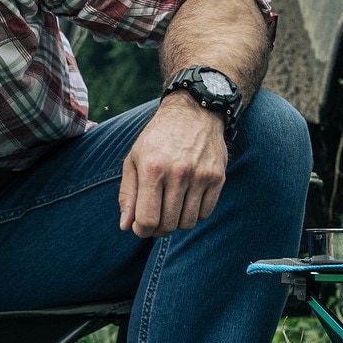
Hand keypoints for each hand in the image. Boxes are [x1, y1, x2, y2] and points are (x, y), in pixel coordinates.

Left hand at [119, 94, 228, 237]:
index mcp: (152, 169)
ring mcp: (200, 176)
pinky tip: (186, 201)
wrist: (194, 112)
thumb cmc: (158, 138)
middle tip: (155, 220)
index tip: (140, 227)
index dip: (141, 230)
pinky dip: (194, 214)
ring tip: (170, 209)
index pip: (147, 219)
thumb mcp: (133, 159)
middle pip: (168, 224)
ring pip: (187, 223)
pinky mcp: (217, 177)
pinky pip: (205, 213)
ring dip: (176, 222)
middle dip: (157, 229)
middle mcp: (178, 173)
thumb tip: (126, 225)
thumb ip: (127, 194)